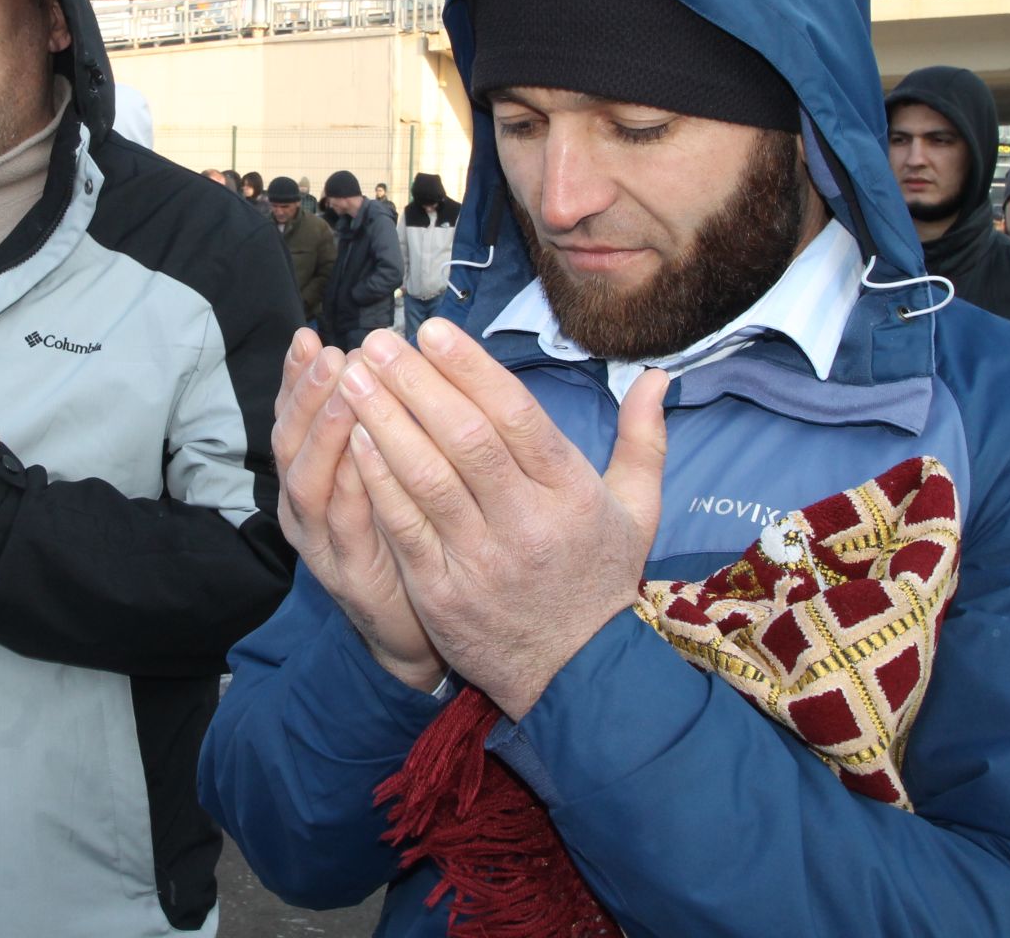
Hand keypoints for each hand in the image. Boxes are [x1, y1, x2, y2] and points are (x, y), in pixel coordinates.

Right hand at [272, 327, 442, 690]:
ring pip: (310, 482)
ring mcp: (321, 544)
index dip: (295, 379)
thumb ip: (375, 427)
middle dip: (306, 396)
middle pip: (290, 444)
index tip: (309, 337)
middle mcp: (304, 509)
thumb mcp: (381, 476)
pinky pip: (347, 527)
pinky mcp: (350, 577)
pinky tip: (367, 456)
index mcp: (310, 479)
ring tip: (344, 392)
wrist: (414, 629)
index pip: (292, 419)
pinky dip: (353, 487)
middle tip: (329, 355)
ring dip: (326, 433)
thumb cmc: (403, 538)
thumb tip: (381, 358)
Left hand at [338, 321, 669, 720]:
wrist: (576, 679)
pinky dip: (377, 482)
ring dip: (384, 423)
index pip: (518, 417)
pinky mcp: (442, 593)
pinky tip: (352, 441)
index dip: (472, 370)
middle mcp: (527, 523)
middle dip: (417, 384)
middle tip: (378, 340)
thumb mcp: (639, 512)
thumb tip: (657, 374)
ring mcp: (481, 560)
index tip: (433, 331)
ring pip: (427, 479)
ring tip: (351, 378)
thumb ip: (644, 440)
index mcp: (572, 494)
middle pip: (466, 440)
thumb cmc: (599, 582)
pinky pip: (404, 528)